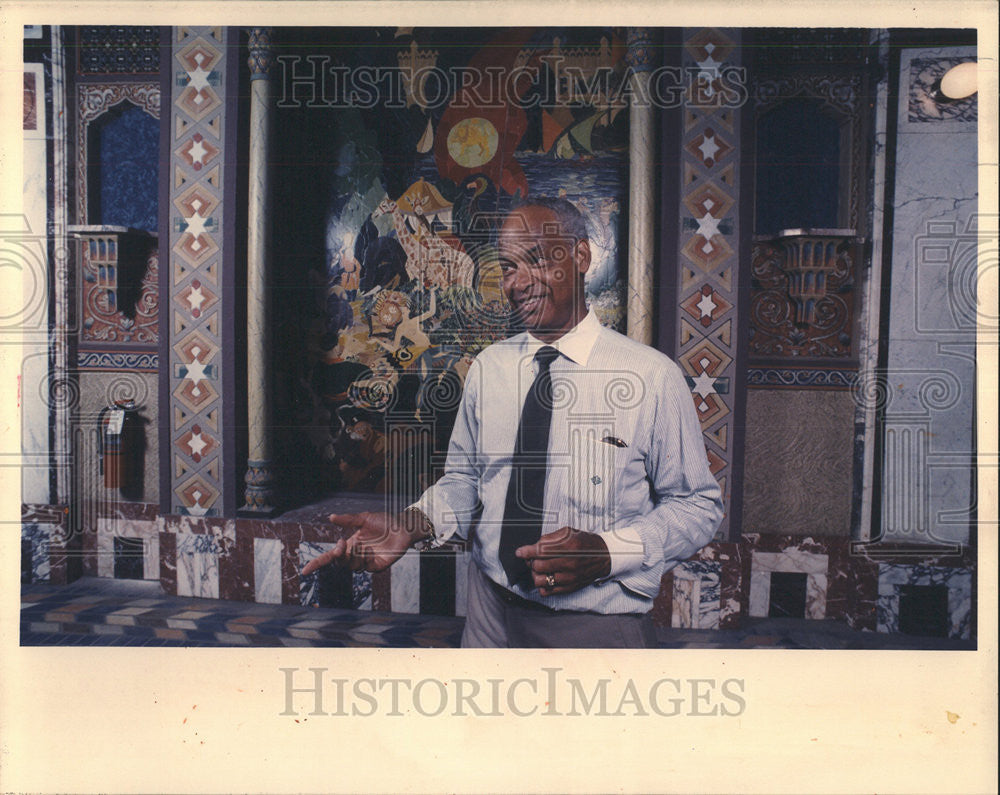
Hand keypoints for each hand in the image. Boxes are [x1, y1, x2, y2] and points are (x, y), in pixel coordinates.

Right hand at [300, 511, 429, 574]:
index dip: (317, 564)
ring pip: (351, 566)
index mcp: (350, 544)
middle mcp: (356, 555)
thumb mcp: (364, 518)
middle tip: (342, 545)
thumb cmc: (384, 522)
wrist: (402, 528)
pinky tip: (371, 549)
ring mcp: (366, 562)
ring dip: (353, 555)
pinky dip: (364, 558)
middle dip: (338, 555)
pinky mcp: (377, 567)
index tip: (305, 570)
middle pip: (339, 562)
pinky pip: (365, 567)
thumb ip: (348, 520)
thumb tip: (330, 517)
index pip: (330, 557)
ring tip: (363, 544)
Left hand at [515, 526, 611, 595]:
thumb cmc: (584, 543)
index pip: (541, 551)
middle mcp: (570, 563)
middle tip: (533, 558)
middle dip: (532, 561)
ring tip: (539, 569)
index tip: (520, 552)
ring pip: (540, 581)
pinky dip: (542, 585)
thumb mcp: (569, 532)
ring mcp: (570, 578)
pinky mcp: (569, 588)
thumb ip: (550, 538)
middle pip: (538, 566)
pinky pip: (547, 592)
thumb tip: (534, 546)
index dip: (527, 551)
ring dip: (535, 574)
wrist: (603, 557)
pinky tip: (546, 577)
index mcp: (569, 546)